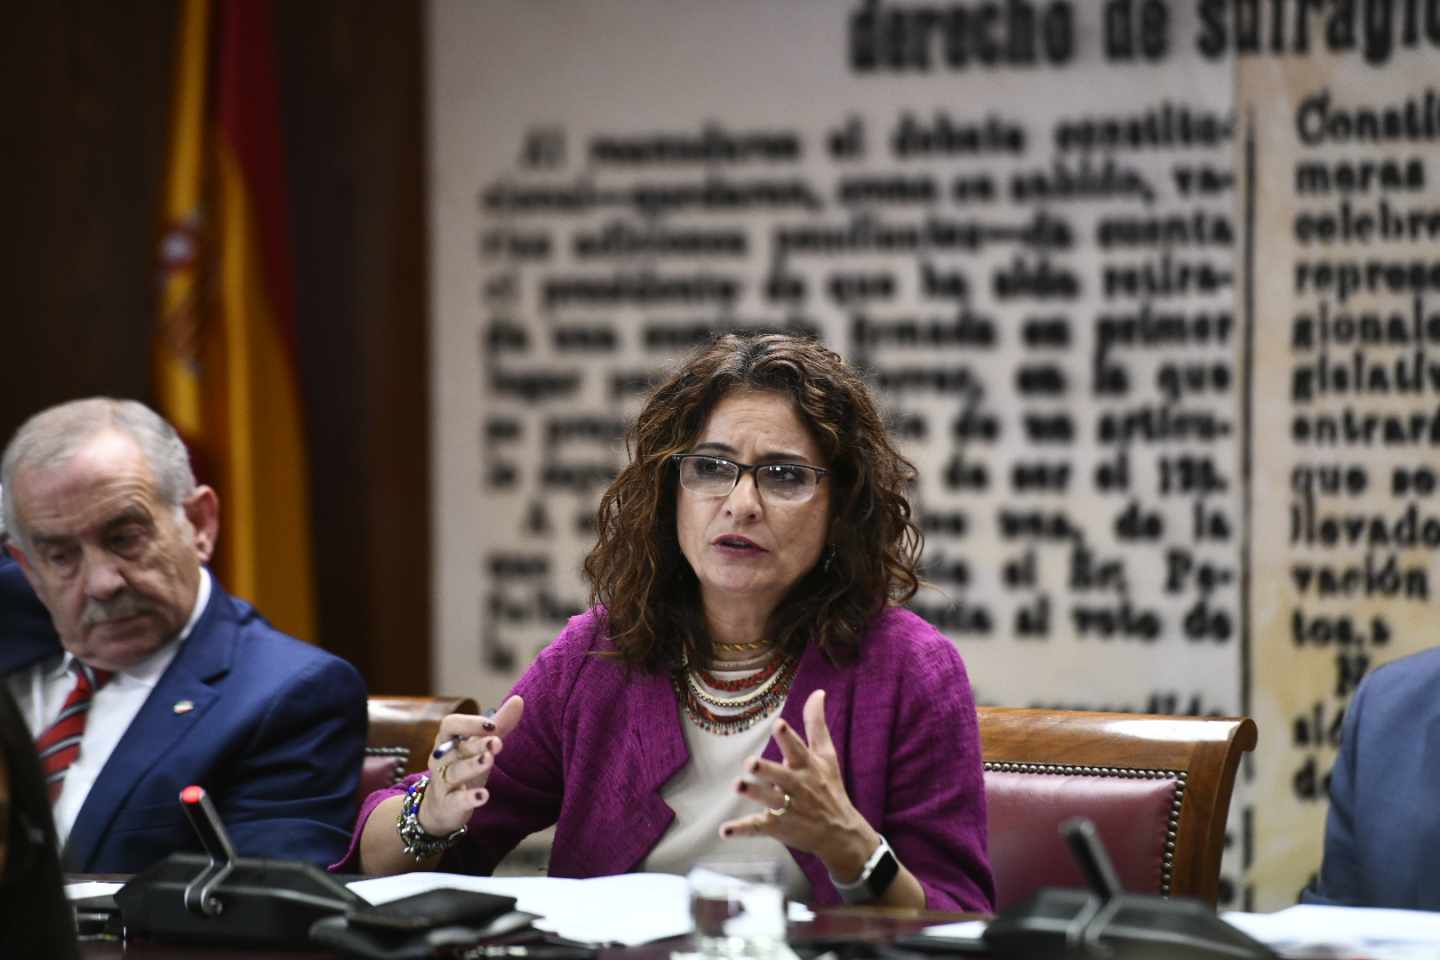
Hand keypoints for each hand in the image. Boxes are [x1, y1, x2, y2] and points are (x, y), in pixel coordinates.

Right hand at [418, 695, 523, 836]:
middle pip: (456, 748)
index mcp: (448, 741)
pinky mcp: (448, 804)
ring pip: (455, 772)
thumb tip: (518, 699)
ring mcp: (443, 782)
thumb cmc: (463, 767)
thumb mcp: (479, 746)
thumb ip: (499, 725)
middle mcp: (442, 759)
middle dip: (477, 744)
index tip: (492, 724)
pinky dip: (468, 798)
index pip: (450, 724)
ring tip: (489, 760)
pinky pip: (456, 800)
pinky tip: (483, 796)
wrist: (441, 806)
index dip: (470, 722)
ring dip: (472, 765)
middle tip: (497, 741)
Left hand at [719, 689, 878, 879]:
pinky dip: (742, 830)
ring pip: (769, 800)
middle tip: (751, 763)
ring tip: (737, 786)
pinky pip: (758, 827)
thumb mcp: (826, 755)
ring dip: (753, 793)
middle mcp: (797, 786)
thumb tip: (817, 692)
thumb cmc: (829, 788)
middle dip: (766, 770)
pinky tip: (725, 831)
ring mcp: (788, 807)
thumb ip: (816, 724)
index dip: (788, 738)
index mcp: (807, 767)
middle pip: (781, 776)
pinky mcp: (778, 827)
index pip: (798, 750)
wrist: (840, 833)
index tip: (779, 725)